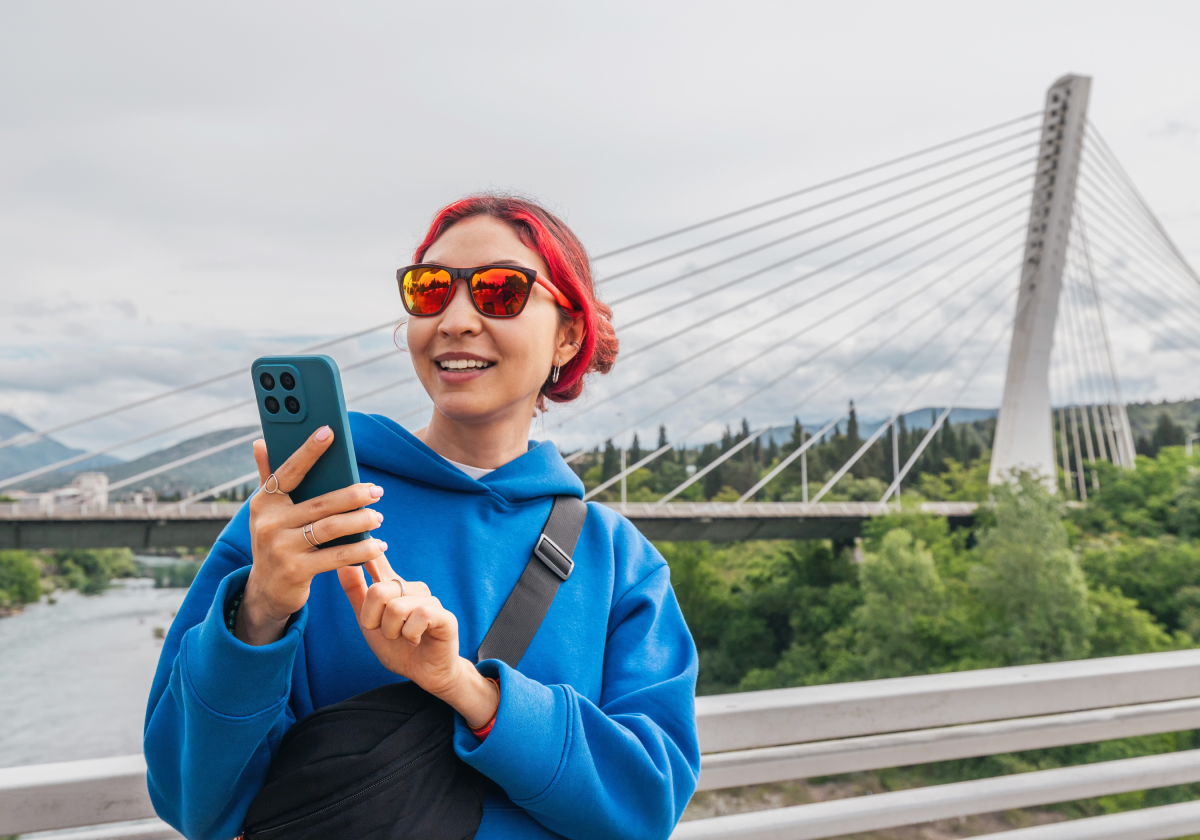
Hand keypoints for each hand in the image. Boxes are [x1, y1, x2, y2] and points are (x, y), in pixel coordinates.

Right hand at [238, 426, 387, 645]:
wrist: (266, 591)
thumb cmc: (275, 540)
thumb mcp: (268, 512)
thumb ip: (268, 477)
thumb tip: (260, 441)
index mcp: (264, 502)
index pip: (288, 471)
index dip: (308, 451)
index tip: (329, 431)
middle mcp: (269, 523)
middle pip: (320, 503)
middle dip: (353, 495)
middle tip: (377, 491)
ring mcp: (281, 548)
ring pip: (331, 528)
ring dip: (361, 521)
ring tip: (378, 517)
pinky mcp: (296, 571)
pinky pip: (337, 557)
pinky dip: (361, 550)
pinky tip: (378, 545)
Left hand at [338, 556, 499, 728]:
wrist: (425, 674)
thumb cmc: (398, 648)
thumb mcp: (369, 622)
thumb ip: (356, 594)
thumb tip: (343, 563)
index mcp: (394, 587)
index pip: (377, 560)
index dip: (367, 548)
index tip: (360, 534)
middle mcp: (412, 588)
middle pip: (378, 591)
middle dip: (373, 620)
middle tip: (384, 631)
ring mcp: (429, 600)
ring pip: (396, 607)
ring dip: (391, 632)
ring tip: (402, 638)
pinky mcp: (443, 616)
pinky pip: (418, 615)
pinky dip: (409, 634)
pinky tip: (415, 640)